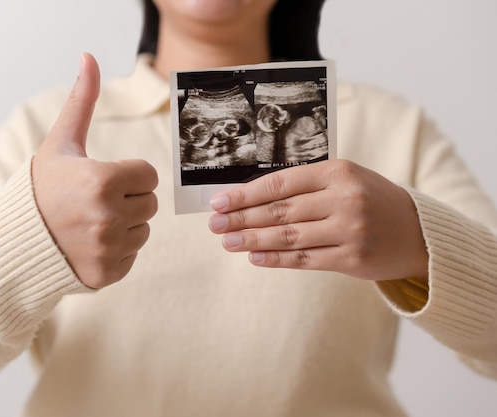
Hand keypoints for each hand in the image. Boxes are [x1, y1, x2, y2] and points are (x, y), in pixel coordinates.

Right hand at [32, 53, 158, 288]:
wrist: (13, 239)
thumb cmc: (41, 187)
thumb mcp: (60, 143)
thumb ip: (81, 102)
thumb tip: (89, 57)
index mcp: (102, 181)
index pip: (149, 176)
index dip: (129, 175)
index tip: (104, 179)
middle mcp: (108, 217)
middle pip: (149, 204)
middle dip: (128, 200)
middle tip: (95, 202)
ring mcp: (108, 248)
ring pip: (143, 231)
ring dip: (124, 226)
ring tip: (90, 223)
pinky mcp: (107, 273)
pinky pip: (132, 256)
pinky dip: (116, 251)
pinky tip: (90, 244)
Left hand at [207, 159, 427, 280]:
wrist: (418, 231)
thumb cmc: (371, 200)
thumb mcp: (344, 179)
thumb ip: (305, 185)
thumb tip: (251, 198)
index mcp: (338, 171)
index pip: (280, 183)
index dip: (245, 194)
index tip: (218, 201)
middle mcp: (344, 199)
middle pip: (280, 211)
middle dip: (241, 218)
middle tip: (214, 224)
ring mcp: (349, 230)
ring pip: (288, 236)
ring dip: (252, 240)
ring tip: (227, 242)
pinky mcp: (353, 259)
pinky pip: (305, 259)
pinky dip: (276, 259)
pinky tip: (254, 257)